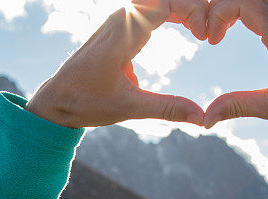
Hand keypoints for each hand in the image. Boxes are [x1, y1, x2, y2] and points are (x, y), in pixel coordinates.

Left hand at [27, 0, 207, 128]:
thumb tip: (202, 118)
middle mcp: (121, 18)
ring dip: (184, 8)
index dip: (193, 12)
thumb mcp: (130, 108)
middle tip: (210, 32)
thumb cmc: (87, 102)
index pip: (167, 3)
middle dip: (193, 7)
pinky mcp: (120, 25)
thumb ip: (168, 108)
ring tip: (204, 29)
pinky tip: (188, 27)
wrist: (57, 99)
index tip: (206, 37)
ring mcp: (119, 18)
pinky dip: (173, 12)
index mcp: (124, 32)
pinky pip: (151, 7)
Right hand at [203, 0, 267, 159]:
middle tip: (211, 33)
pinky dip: (251, 5)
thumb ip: (238, 106)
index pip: (247, 3)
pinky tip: (241, 25)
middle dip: (223, 6)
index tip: (211, 40)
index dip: (220, 13)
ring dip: (237, 4)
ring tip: (221, 29)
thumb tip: (205, 120)